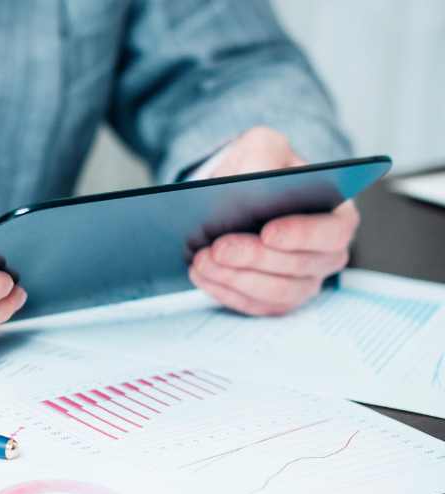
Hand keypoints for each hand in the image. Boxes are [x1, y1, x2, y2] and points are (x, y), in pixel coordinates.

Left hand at [189, 127, 358, 314]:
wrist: (234, 192)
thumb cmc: (258, 168)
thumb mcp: (262, 146)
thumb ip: (263, 155)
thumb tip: (253, 179)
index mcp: (335, 213)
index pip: (333, 232)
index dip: (302, 235)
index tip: (268, 232)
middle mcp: (324, 253)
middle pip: (299, 267)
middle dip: (255, 258)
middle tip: (219, 247)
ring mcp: (301, 280)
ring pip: (275, 292)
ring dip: (236, 278)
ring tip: (203, 260)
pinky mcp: (273, 299)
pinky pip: (254, 305)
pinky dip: (225, 292)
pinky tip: (201, 274)